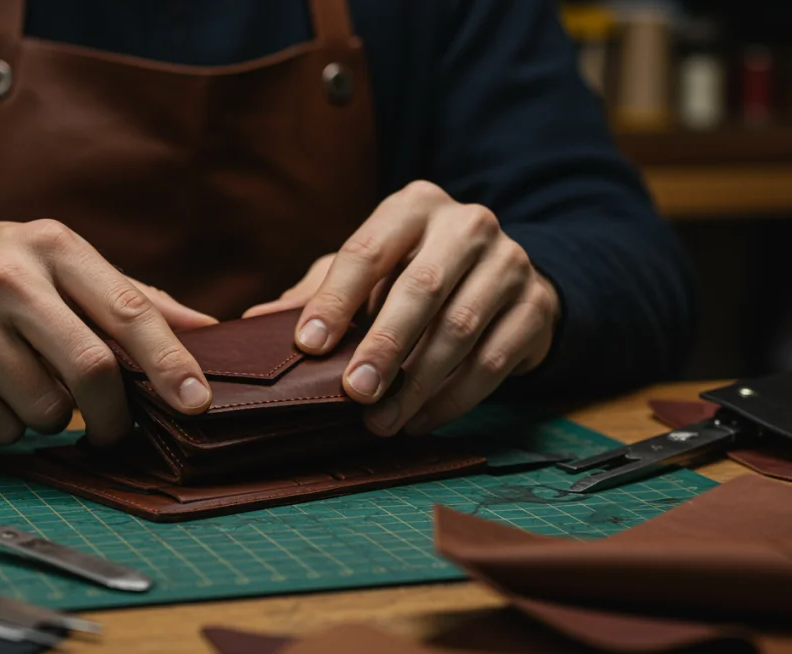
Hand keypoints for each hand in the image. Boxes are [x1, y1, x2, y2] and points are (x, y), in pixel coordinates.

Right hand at [0, 219, 215, 444]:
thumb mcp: (54, 260)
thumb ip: (128, 295)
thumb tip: (206, 329)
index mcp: (52, 246)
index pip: (126, 310)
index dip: (168, 363)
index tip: (196, 401)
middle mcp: (8, 278)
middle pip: (91, 369)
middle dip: (113, 415)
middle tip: (114, 429)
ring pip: (44, 409)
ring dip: (49, 417)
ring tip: (26, 384)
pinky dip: (5, 426)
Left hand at [271, 181, 560, 435]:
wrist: (505, 276)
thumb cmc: (416, 271)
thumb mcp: (369, 269)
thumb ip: (318, 291)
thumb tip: (254, 323)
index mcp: (414, 206)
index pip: (367, 251)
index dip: (335, 300)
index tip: (308, 346)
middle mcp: (467, 225)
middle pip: (421, 287)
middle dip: (384, 346)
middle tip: (353, 392)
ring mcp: (510, 264)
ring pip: (460, 329)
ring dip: (417, 384)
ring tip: (381, 420)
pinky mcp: (537, 307)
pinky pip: (495, 361)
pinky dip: (454, 398)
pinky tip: (420, 420)